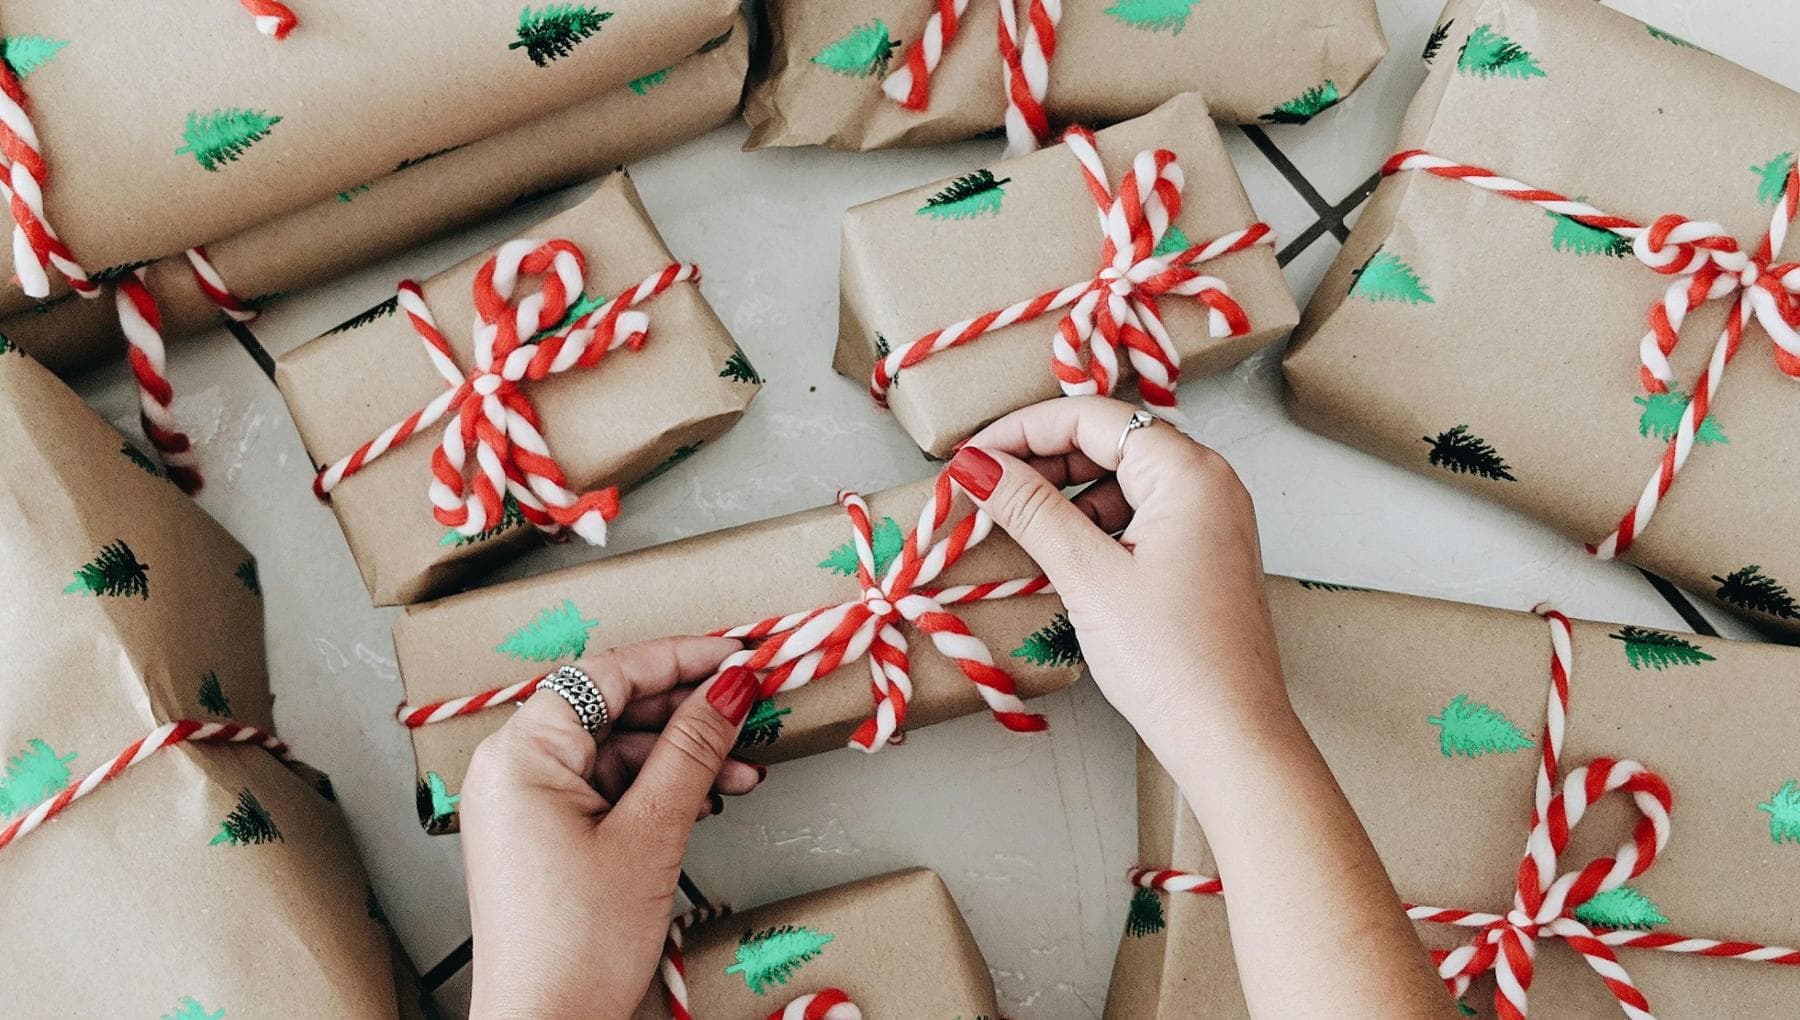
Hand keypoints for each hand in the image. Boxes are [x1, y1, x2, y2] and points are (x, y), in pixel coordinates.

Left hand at [458, 638, 762, 1019]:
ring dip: (682, 757)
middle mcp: (513, 769)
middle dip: (687, 712)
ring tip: (742, 771)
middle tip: (749, 707)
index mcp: (521, 754)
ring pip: (616, 751)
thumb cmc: (576, 945)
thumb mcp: (651, 833)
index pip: (607, 674)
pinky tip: (706, 799)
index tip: (736, 655)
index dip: (679, 658)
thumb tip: (730, 687)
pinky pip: (607, 788)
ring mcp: (526, 804)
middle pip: (612, 709)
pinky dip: (657, 790)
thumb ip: (693, 749)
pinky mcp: (544, 836)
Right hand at [945, 396, 1284, 752]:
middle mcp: (1208, 482)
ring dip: (1064, 494)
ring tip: (1012, 523)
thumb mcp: (1088, 575)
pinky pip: (1139, 514)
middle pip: (1109, 440)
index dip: (1023, 430)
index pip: (1092, 417)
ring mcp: (1210, 518)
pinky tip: (1056, 551)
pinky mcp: (1203, 553)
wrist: (1231, 737)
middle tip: (983, 489)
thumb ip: (1029, 509)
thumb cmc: (1171, 660)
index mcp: (1189, 472)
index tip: (971, 457)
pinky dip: (1093, 523)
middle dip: (1041, 460)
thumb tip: (976, 464)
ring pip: (1121, 478)